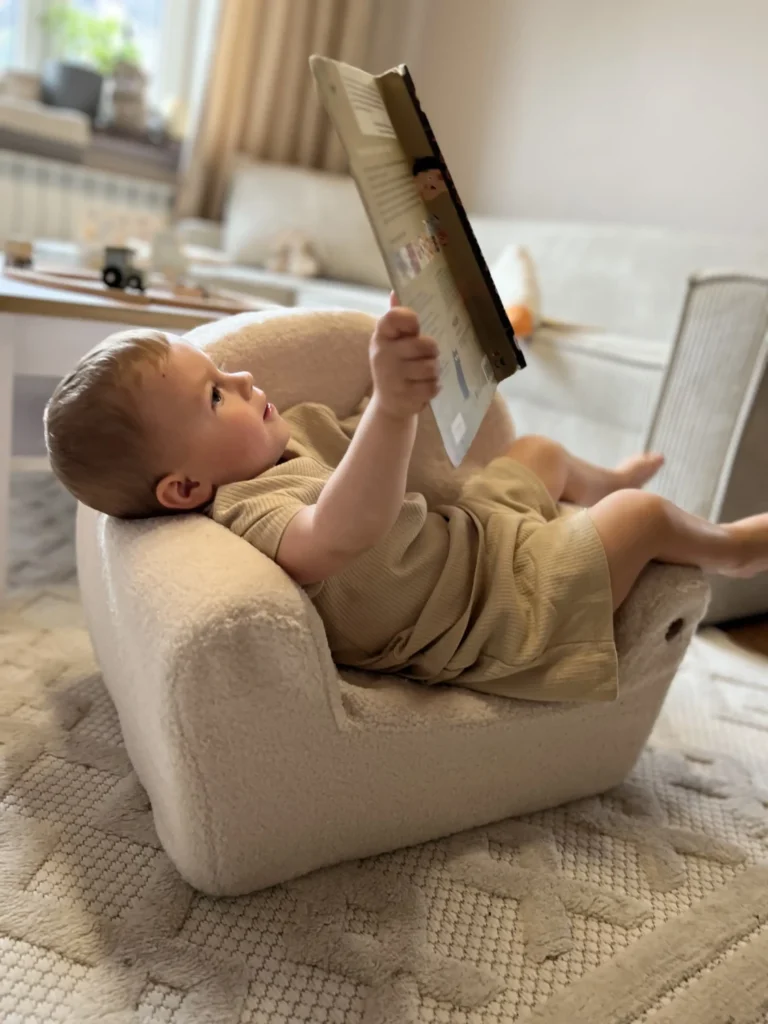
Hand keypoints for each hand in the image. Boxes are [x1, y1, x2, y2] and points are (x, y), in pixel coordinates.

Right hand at [369, 293, 439, 418]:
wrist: (388, 404)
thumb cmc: (394, 366)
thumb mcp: (392, 342)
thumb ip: (396, 319)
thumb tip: (395, 291)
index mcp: (381, 336)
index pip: (395, 316)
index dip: (411, 320)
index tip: (415, 329)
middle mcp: (383, 354)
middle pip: (425, 344)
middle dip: (432, 352)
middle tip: (427, 357)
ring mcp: (393, 376)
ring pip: (432, 367)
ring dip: (434, 371)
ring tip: (425, 374)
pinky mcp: (404, 395)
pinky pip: (433, 386)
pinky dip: (433, 388)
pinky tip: (424, 387)